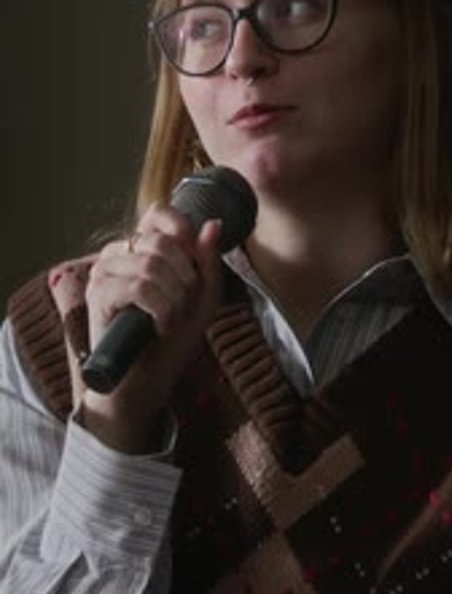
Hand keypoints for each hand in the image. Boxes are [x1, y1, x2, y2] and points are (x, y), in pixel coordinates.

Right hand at [81, 202, 221, 451]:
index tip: (194, 263)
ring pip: (151, 265)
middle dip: (185, 278)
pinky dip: (161, 310)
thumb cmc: (171, 338)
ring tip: (170, 321)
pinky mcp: (97, 294)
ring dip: (174, 299)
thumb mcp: (203, 298)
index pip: (158, 213)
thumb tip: (213, 224)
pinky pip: (140, 287)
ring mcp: (103, 272)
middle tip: (182, 306)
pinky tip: (161, 327)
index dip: (182, 229)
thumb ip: (209, 262)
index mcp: (141, 248)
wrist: (146, 380)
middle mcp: (118, 254)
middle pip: (161, 242)